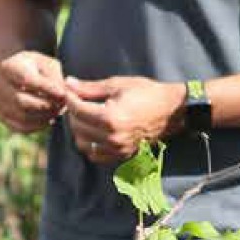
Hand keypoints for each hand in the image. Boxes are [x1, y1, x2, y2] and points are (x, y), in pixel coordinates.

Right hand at [0, 51, 66, 133]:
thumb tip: (62, 95)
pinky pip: (21, 128)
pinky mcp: (3, 117)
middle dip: (45, 105)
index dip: (46, 88)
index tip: (63, 93)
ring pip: (22, 116)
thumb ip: (55, 78)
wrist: (19, 75)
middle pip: (21, 101)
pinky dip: (38, 126)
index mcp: (9, 67)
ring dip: (44, 117)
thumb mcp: (48, 65)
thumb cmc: (38, 68)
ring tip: (57, 111)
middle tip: (62, 105)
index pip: (26, 79)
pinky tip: (48, 118)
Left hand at [63, 76, 185, 163]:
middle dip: (73, 113)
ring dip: (79, 130)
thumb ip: (90, 88)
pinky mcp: (123, 155)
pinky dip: (90, 144)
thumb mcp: (117, 85)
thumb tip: (68, 84)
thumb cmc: (146, 93)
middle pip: (78, 127)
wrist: (171, 110)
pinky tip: (94, 130)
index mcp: (111, 119)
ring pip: (83, 144)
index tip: (69, 90)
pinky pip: (96, 155)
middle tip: (77, 100)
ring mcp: (118, 149)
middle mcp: (113, 138)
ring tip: (85, 115)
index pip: (78, 110)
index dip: (70, 98)